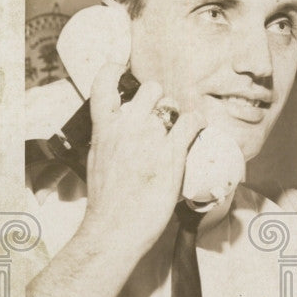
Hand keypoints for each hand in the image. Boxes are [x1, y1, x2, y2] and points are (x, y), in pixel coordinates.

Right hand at [82, 62, 202, 255]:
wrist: (115, 228)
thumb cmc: (106, 202)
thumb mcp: (98, 160)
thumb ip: (109, 140)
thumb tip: (119, 133)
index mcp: (104, 128)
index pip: (103, 84)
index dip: (113, 70)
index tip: (120, 67)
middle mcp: (127, 126)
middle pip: (151, 90)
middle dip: (160, 99)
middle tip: (163, 117)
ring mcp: (150, 139)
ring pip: (172, 106)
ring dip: (179, 115)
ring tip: (180, 130)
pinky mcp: (172, 154)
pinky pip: (191, 123)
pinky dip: (198, 121)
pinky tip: (199, 126)